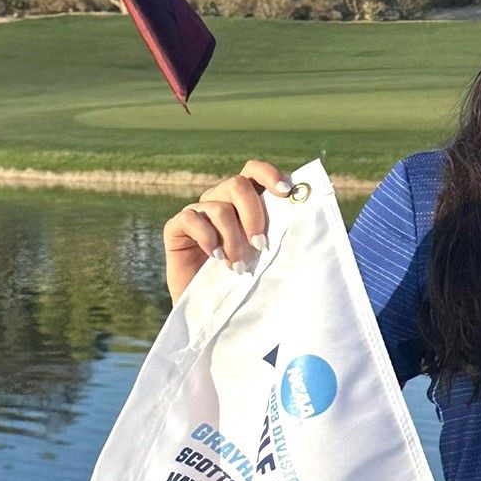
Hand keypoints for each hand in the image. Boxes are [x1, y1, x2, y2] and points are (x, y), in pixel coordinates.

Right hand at [163, 159, 291, 302]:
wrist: (211, 309)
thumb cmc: (245, 279)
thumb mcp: (267, 253)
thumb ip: (278, 229)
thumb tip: (303, 209)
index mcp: (244, 201)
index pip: (254, 171)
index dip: (269, 174)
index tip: (285, 191)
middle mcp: (219, 200)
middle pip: (237, 185)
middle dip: (253, 215)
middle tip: (260, 244)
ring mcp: (198, 212)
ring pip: (219, 208)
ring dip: (233, 239)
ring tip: (238, 266)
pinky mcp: (176, 227)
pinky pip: (191, 218)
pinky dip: (207, 237)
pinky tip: (215, 257)